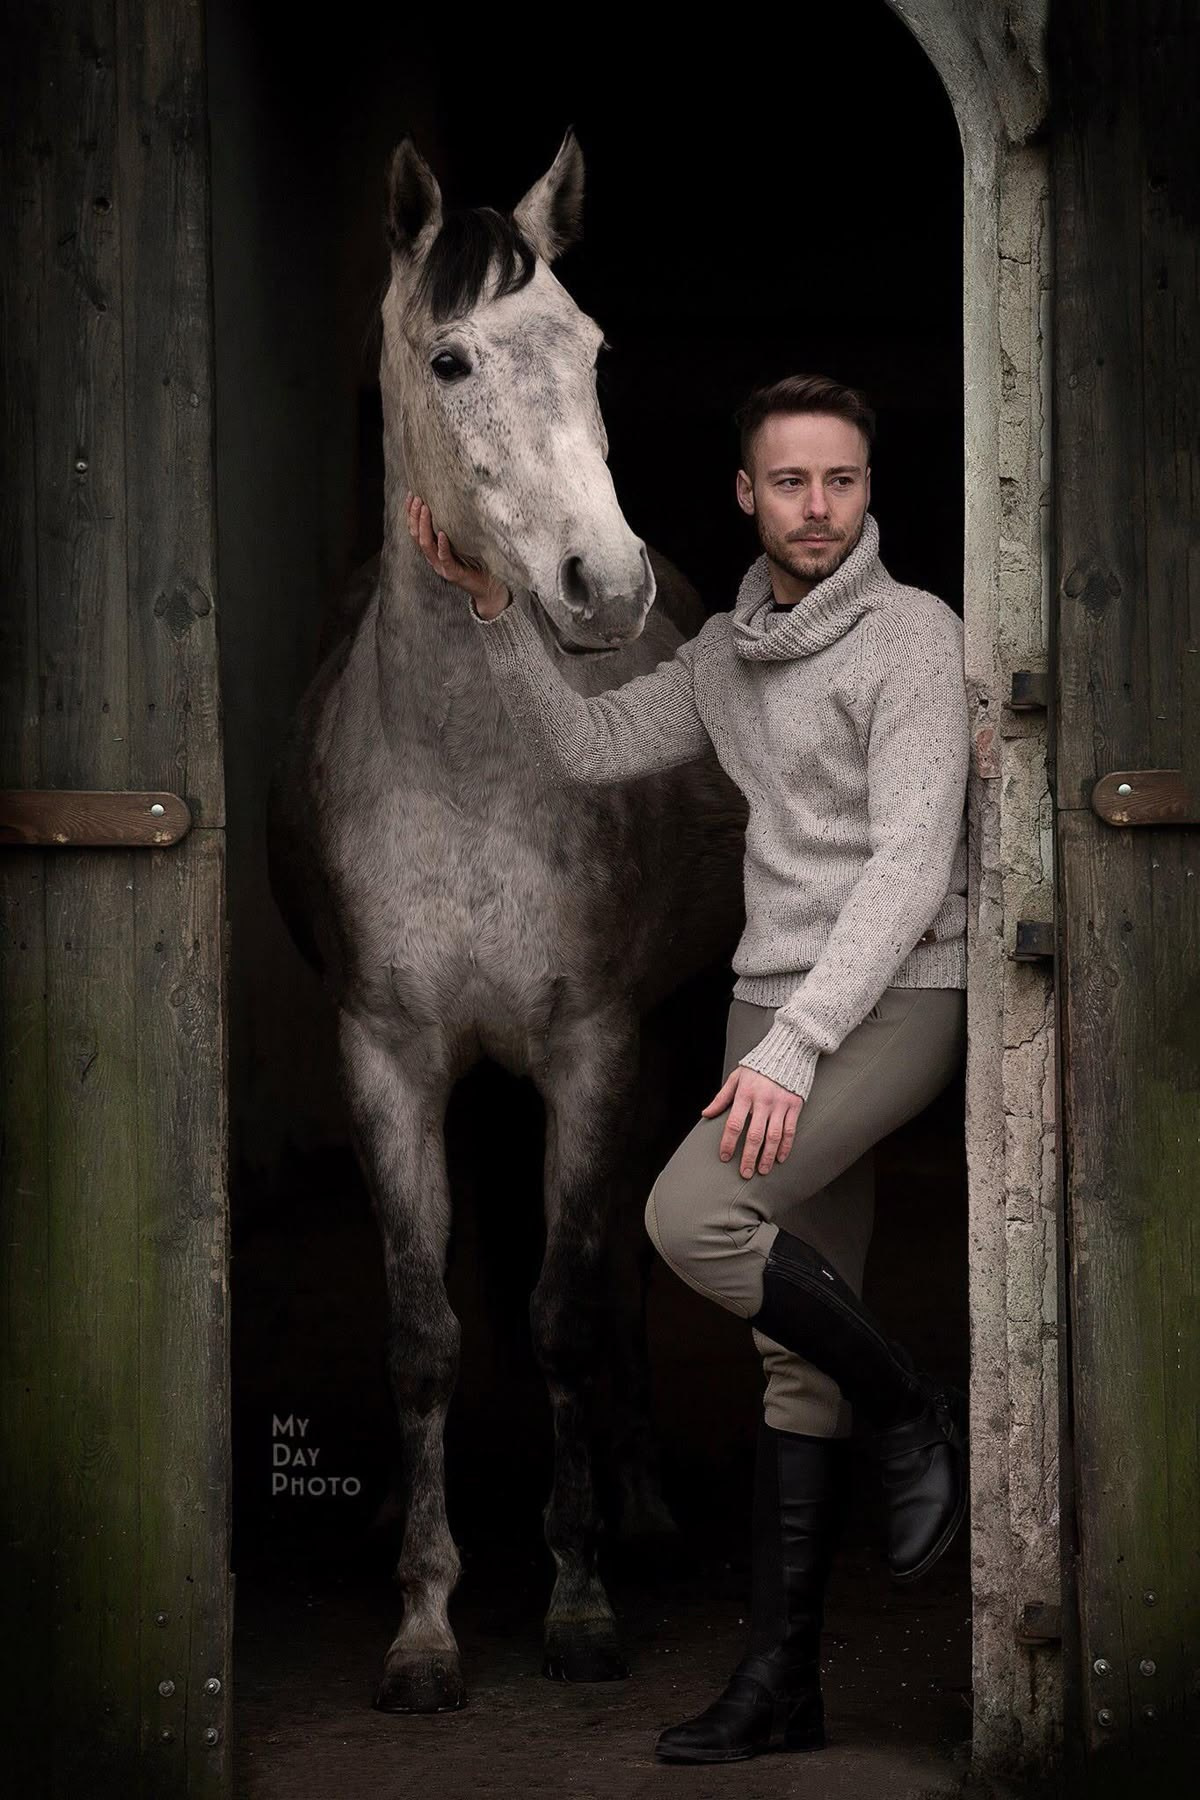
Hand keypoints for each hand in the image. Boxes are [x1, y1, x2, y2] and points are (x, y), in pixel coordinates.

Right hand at [404, 492, 511, 619]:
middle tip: (417, 498)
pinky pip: (444, 558)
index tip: (410, 494)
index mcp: (433, 550)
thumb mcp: (462, 541)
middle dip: (414, 515)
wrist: (488, 588)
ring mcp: (441, 566)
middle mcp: (433, 558)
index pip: (415, 529)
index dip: (410, 512)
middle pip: (416, 535)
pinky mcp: (452, 573)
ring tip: (426, 509)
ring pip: (426, 545)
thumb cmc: (477, 562)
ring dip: (424, 525)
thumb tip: (454, 501)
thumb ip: (455, 528)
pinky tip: (442, 533)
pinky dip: (442, 545)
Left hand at [701, 1066, 804, 1177]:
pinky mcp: (795, 1105)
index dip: (729, 1143)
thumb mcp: (736, 1077)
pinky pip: (790, 1130)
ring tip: (762, 1170)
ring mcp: (780, 1104)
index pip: (734, 1124)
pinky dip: (785, 1146)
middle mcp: (763, 1101)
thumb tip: (706, 1114)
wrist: (788, 1051)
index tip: (725, 1157)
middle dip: (749, 1157)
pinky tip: (780, 1158)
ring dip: (767, 1156)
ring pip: (774, 1136)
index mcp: (745, 1094)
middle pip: (755, 1135)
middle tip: (744, 1173)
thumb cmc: (758, 1066)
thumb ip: (721, 1098)